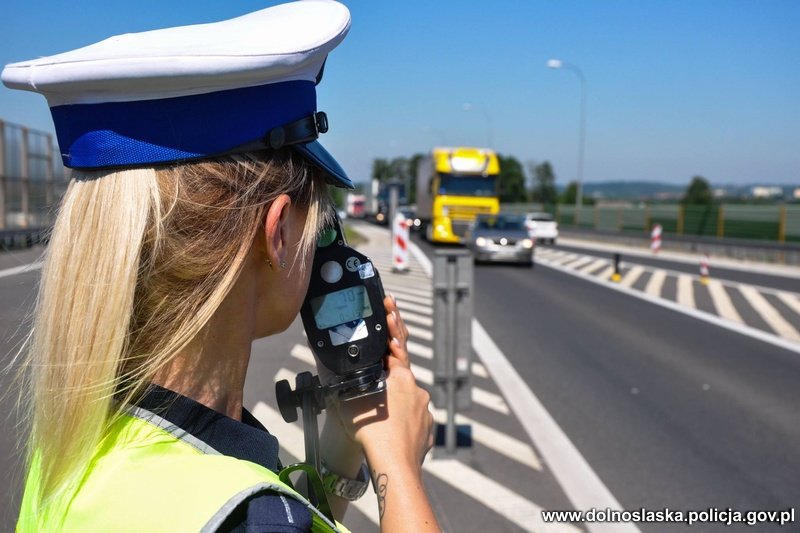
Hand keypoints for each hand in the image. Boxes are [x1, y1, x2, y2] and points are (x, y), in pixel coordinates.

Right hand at [335, 295, 433, 467]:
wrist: (394, 466)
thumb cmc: (372, 432)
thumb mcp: (351, 398)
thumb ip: (351, 382)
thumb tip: (339, 373)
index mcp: (401, 376)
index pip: (397, 343)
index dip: (392, 323)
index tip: (390, 306)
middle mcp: (417, 390)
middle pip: (399, 375)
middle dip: (385, 376)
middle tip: (372, 385)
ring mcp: (425, 411)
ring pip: (406, 400)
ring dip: (391, 404)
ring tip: (374, 419)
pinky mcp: (427, 430)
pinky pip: (411, 420)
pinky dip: (400, 423)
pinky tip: (386, 432)